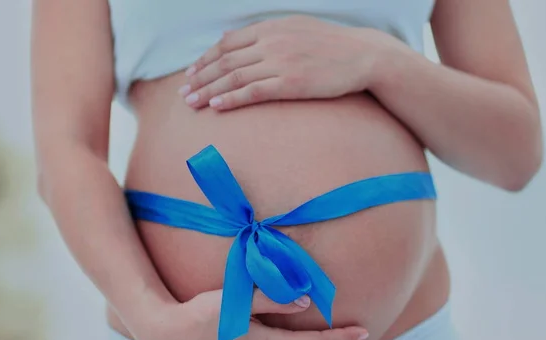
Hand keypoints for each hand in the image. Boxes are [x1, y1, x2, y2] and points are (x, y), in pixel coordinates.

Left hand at [178, 15, 394, 109]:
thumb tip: (235, 40)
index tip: (191, 73)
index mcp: (271, 27)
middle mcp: (271, 42)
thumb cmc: (330, 45)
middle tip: (183, 92)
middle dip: (200, 77)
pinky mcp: (291, 82)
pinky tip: (216, 106)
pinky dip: (231, 98)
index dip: (206, 59)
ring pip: (234, 76)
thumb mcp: (296, 28)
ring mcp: (281, 62)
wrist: (362, 55)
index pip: (227, 43)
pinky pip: (253, 91)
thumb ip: (266, 34)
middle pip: (225, 61)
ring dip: (208, 90)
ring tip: (191, 103)